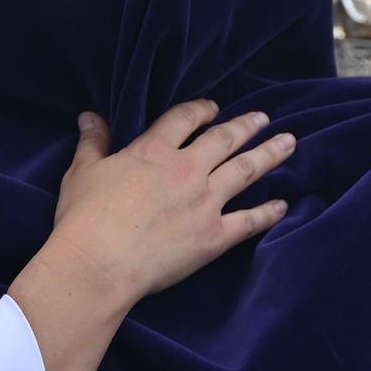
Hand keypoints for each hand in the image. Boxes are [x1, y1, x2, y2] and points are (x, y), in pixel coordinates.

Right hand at [42, 100, 295, 309]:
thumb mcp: (82, 172)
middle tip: (263, 117)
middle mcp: (187, 169)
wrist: (99, 263)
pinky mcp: (214, 236)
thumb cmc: (84, 218)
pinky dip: (268, 213)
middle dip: (246, 126)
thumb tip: (90, 116)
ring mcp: (205, 202)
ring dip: (268, 155)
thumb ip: (93, 143)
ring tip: (288, 143)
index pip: (184, 119)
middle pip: (224, 139)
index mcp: (154, 151)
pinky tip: (283, 205)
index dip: (200, 109)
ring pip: (245, 171)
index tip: (213, 107)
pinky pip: (248, 221)